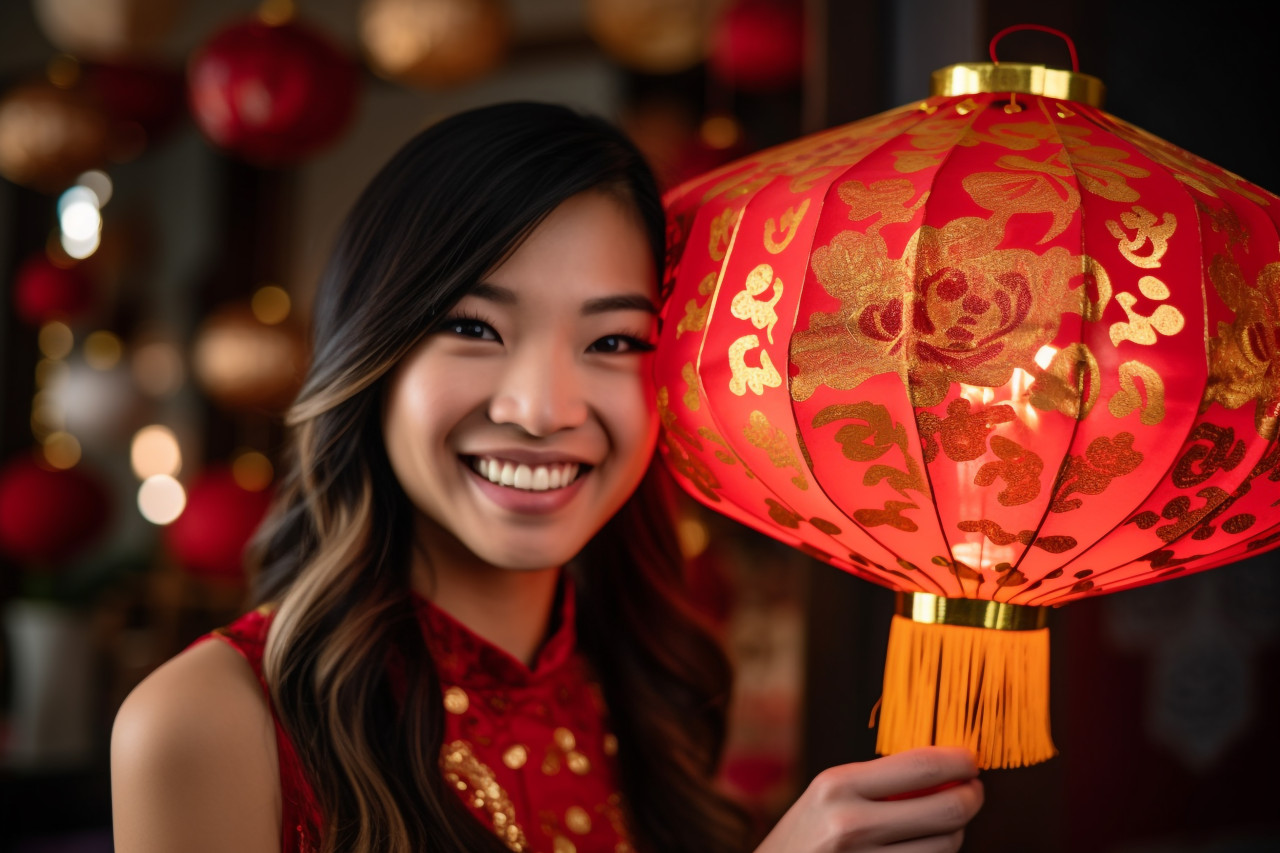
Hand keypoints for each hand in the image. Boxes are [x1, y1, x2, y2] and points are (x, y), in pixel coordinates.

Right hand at [753, 747, 983, 852]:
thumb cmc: (805, 837)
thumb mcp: (830, 796)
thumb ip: (881, 782)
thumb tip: (945, 769)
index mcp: (838, 786)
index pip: (921, 766)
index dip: (959, 762)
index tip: (971, 760)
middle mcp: (851, 824)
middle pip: (947, 810)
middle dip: (972, 797)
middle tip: (973, 790)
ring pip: (946, 846)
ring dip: (955, 833)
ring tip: (943, 824)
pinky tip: (923, 847)